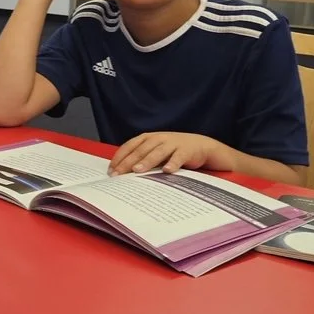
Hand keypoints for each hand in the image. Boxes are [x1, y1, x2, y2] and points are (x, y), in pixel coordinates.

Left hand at [109, 132, 235, 175]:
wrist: (202, 146)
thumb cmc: (174, 152)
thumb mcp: (156, 153)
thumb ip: (142, 159)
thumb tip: (122, 173)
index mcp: (149, 138)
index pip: (130, 146)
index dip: (120, 157)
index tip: (111, 170)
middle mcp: (159, 138)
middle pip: (140, 150)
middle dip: (128, 162)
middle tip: (118, 175)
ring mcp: (173, 143)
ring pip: (158, 152)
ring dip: (147, 161)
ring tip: (138, 170)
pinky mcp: (187, 150)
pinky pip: (179, 157)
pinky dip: (173, 163)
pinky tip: (167, 171)